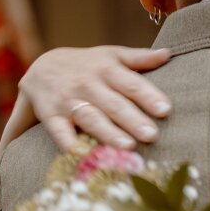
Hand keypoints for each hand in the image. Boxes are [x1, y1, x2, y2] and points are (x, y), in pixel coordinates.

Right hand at [5, 46, 171, 151]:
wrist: (42, 68)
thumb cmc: (88, 65)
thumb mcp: (111, 55)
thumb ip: (139, 58)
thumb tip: (167, 53)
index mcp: (107, 69)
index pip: (131, 84)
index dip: (149, 96)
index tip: (166, 110)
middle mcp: (88, 85)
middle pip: (114, 104)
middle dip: (133, 120)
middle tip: (152, 135)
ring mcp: (68, 102)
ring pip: (91, 118)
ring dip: (108, 133)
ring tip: (128, 147)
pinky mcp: (52, 117)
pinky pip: (61, 133)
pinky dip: (71, 146)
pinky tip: (85, 157)